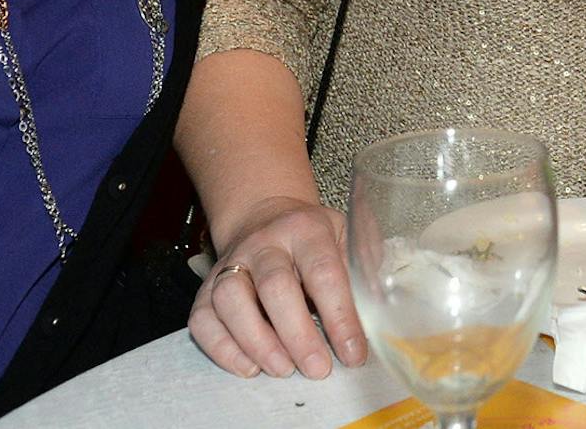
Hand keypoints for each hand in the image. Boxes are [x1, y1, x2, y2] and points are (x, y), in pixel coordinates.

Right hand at [189, 194, 366, 378]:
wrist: (265, 216)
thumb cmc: (312, 237)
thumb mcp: (346, 235)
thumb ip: (362, 269)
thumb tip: (382, 310)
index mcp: (306, 230)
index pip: (324, 271)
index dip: (339, 315)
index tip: (353, 352)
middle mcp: (264, 244)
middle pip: (274, 286)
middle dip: (297, 334)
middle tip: (317, 368)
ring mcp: (231, 263)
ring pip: (231, 300)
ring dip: (256, 341)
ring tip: (283, 369)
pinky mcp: (206, 287)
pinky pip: (203, 318)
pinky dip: (222, 348)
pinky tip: (249, 367)